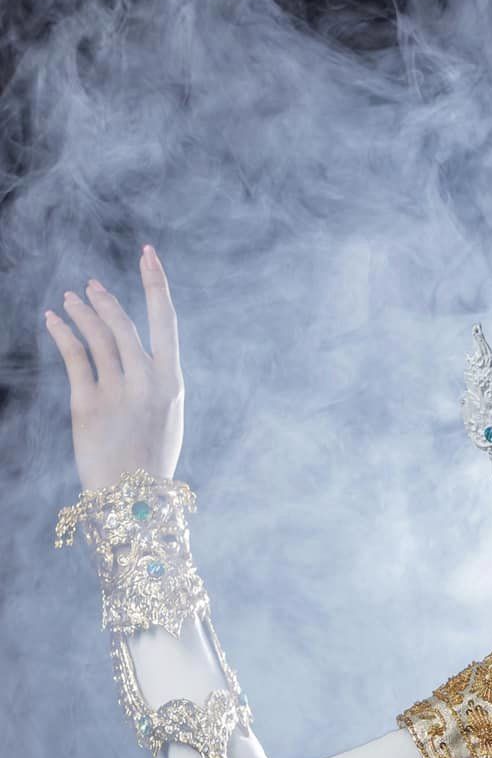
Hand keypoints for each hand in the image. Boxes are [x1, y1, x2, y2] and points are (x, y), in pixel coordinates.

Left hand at [43, 246, 184, 493]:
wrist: (133, 502)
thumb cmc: (151, 462)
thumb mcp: (166, 419)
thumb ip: (156, 383)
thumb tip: (141, 352)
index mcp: (171, 384)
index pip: (166, 321)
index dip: (156, 283)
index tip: (149, 254)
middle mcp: (146, 382)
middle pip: (123, 324)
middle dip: (105, 301)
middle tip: (91, 288)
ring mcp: (117, 392)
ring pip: (97, 336)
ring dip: (82, 312)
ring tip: (72, 300)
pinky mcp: (87, 404)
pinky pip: (74, 357)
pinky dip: (62, 332)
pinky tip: (54, 318)